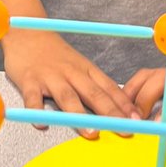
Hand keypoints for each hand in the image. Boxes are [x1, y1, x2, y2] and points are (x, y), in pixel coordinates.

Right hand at [2, 29, 141, 139]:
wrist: (27, 33)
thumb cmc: (55, 55)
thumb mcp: (79, 65)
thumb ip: (93, 85)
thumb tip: (116, 109)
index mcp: (86, 70)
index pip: (109, 89)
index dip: (124, 105)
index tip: (137, 120)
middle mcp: (71, 72)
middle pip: (94, 94)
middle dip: (111, 113)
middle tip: (124, 130)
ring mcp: (50, 76)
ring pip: (67, 97)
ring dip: (80, 115)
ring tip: (91, 132)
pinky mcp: (29, 80)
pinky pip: (33, 97)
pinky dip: (36, 111)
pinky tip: (41, 124)